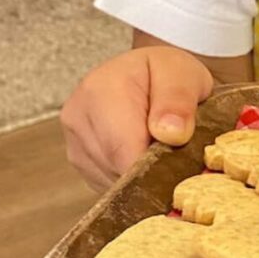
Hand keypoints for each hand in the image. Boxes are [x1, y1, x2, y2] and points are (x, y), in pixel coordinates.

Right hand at [60, 46, 213, 191]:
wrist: (149, 75)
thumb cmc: (167, 73)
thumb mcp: (183, 74)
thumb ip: (179, 100)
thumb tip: (171, 133)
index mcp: (100, 91)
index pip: (122, 149)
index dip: (154, 167)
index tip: (182, 167)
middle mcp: (78, 118)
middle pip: (117, 169)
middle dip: (151, 171)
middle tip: (179, 154)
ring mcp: (75, 142)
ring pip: (113, 181)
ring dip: (142, 175)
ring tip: (161, 149)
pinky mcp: (81, 162)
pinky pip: (110, 184)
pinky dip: (132, 178)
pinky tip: (145, 155)